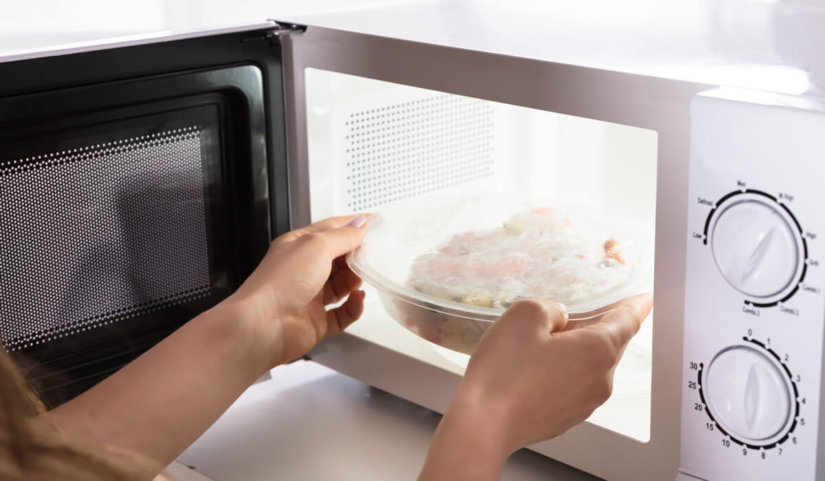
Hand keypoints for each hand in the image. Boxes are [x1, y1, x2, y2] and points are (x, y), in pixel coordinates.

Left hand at [228, 215, 367, 368]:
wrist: (262, 326)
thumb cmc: (279, 283)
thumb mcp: (317, 246)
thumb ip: (343, 235)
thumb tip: (360, 224)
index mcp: (298, 246)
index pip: (330, 230)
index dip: (352, 225)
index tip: (374, 222)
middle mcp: (303, 270)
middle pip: (339, 258)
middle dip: (356, 255)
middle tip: (372, 254)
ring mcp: (309, 297)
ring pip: (343, 286)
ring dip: (356, 281)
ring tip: (362, 277)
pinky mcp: (316, 321)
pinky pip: (343, 313)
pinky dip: (354, 307)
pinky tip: (358, 299)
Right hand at [419, 294, 651, 480]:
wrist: (484, 424)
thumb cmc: (503, 372)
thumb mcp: (525, 314)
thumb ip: (551, 307)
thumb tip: (558, 318)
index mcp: (598, 350)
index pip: (628, 320)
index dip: (636, 304)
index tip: (644, 297)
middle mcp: (600, 379)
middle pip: (610, 343)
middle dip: (596, 325)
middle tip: (573, 313)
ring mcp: (585, 403)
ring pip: (591, 365)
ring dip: (576, 350)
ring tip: (542, 342)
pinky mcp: (567, 417)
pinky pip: (574, 385)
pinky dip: (564, 371)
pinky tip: (534, 368)